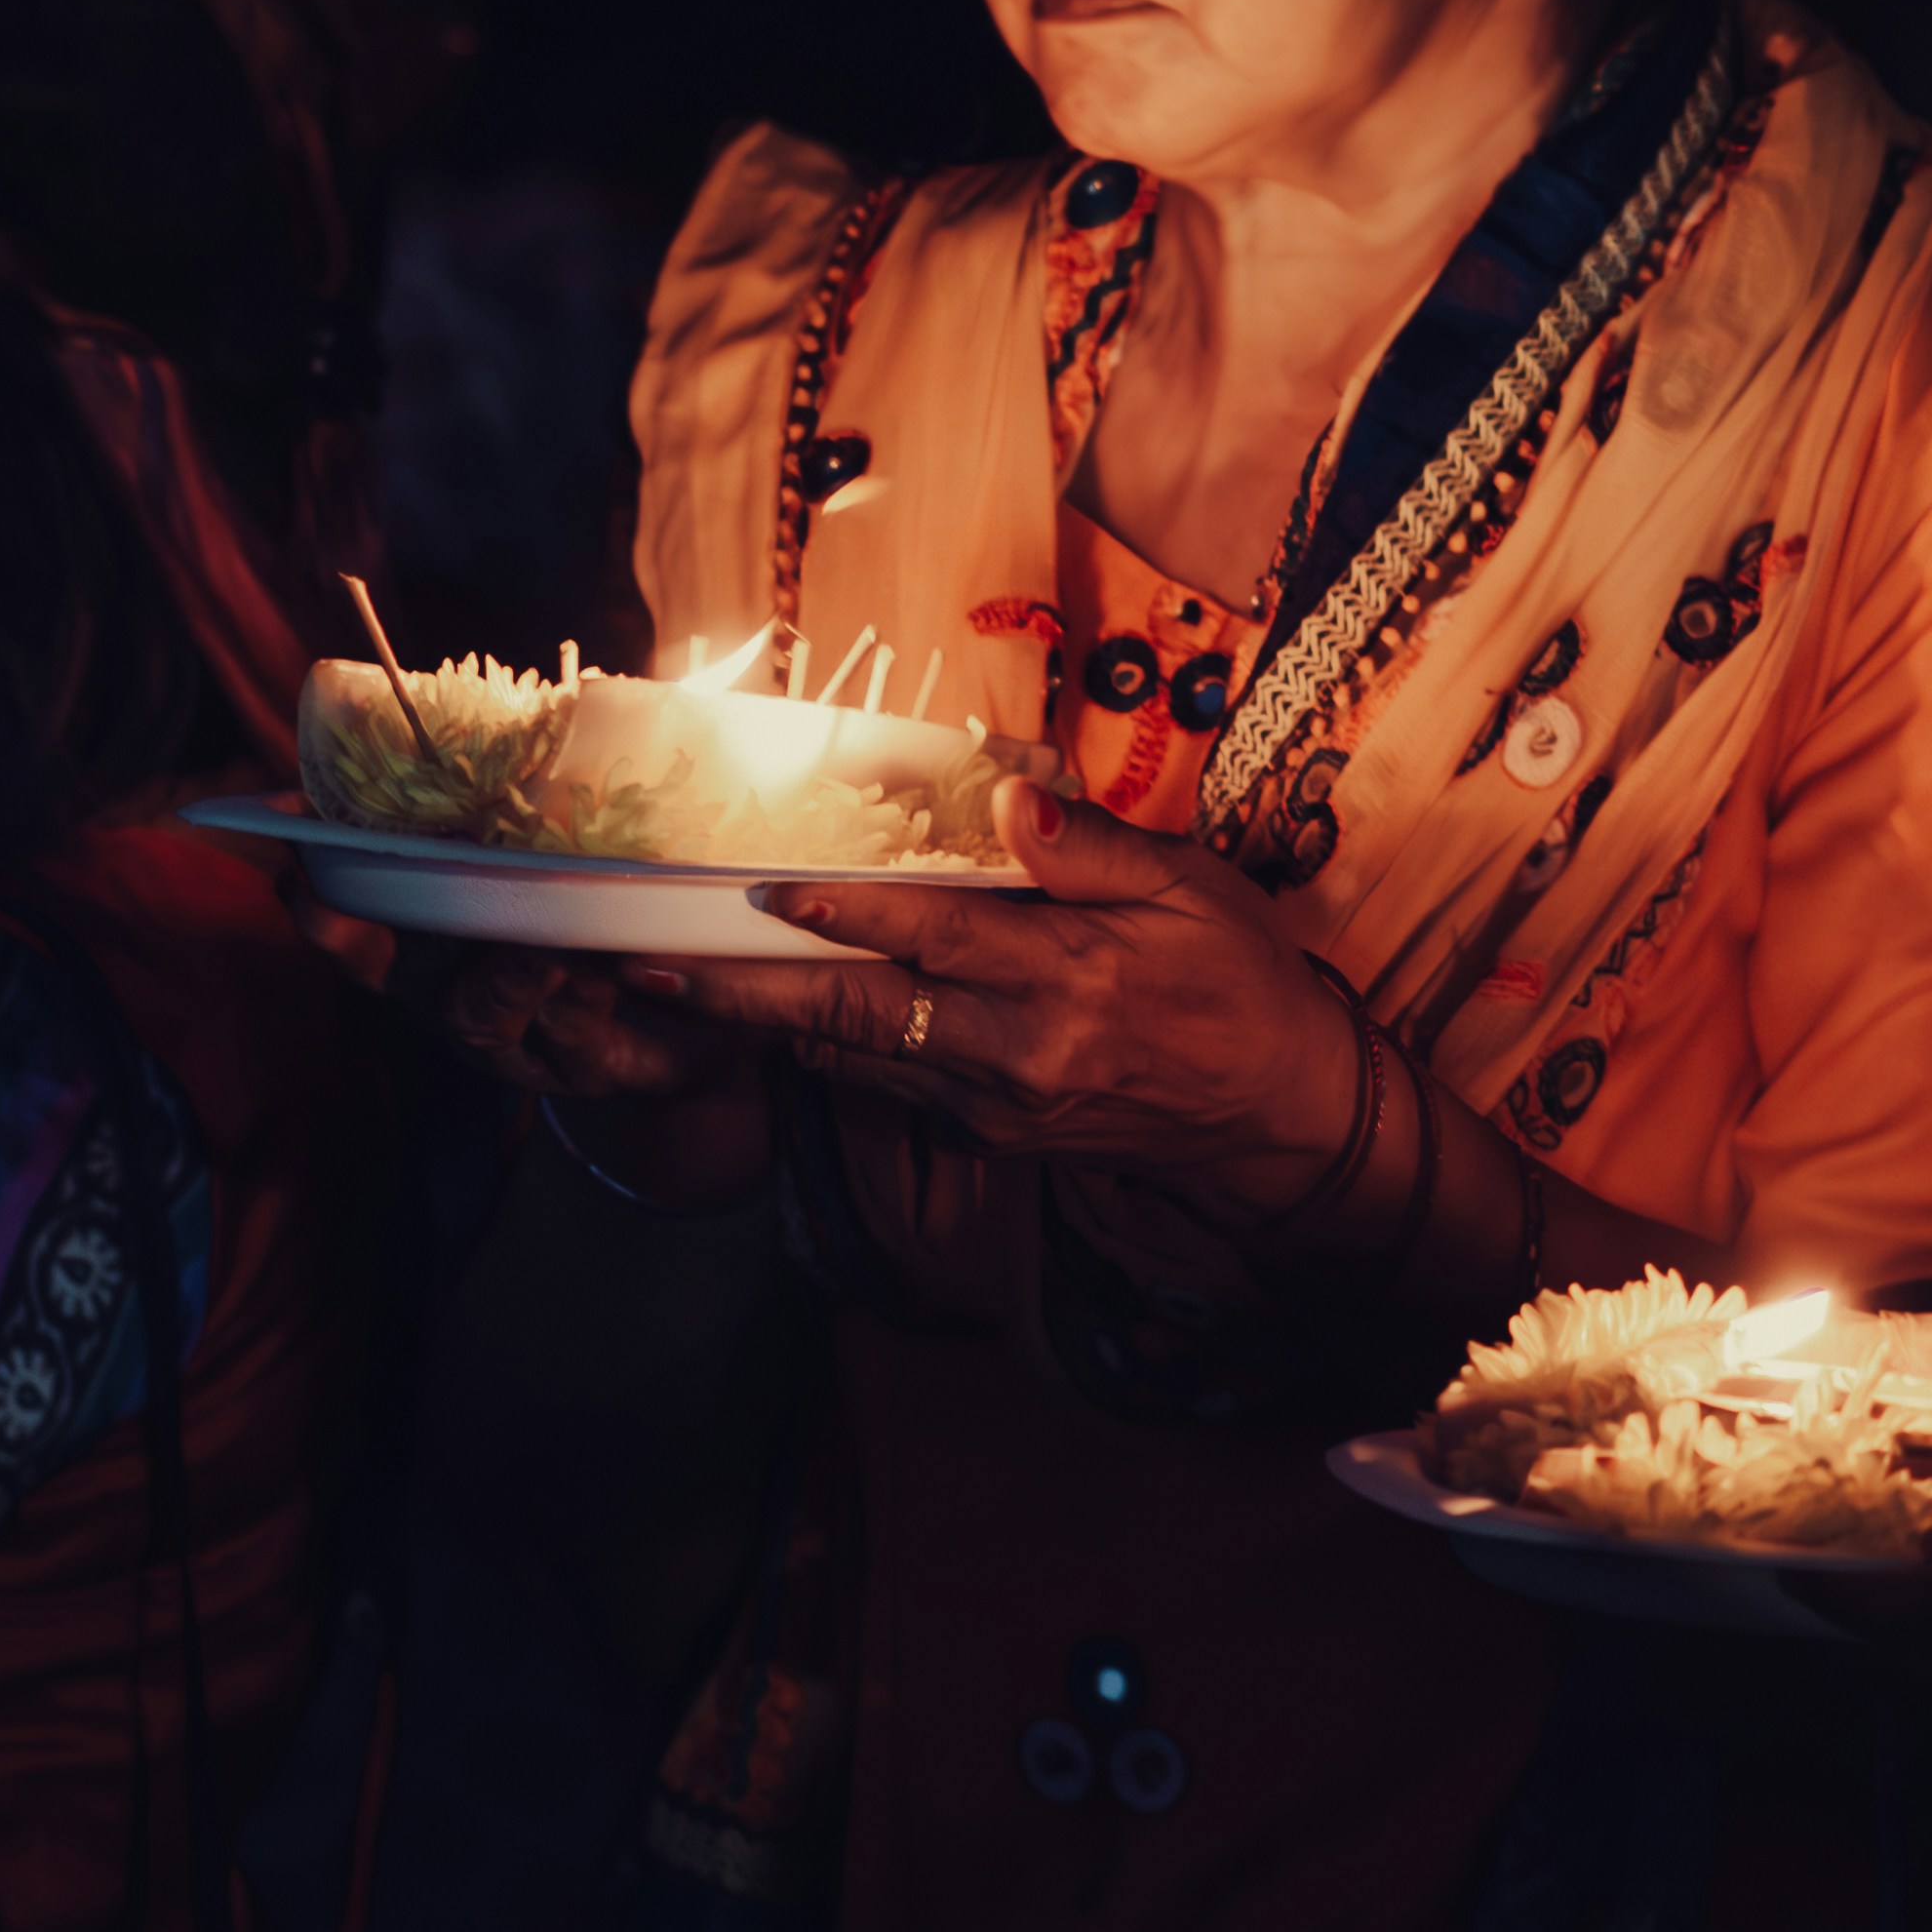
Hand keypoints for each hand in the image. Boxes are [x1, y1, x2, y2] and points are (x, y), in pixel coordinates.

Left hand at [640, 776, 1369, 1207]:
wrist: (1280, 1116)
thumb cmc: (1241, 983)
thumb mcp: (1193, 891)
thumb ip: (1092, 850)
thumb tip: (1008, 802)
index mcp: (1068, 981)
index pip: (929, 937)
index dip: (837, 912)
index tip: (759, 886)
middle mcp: (1016, 1052)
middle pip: (856, 1018)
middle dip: (747, 994)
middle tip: (651, 967)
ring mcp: (997, 1101)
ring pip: (857, 1058)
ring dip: (766, 1022)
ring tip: (677, 984)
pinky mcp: (991, 1129)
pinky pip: (891, 1082)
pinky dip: (827, 1046)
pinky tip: (775, 1014)